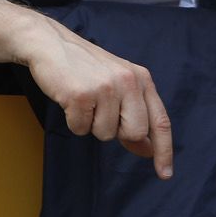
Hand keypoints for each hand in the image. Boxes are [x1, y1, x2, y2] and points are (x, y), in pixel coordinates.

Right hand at [18, 15, 173, 180]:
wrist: (50, 43)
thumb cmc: (84, 67)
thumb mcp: (117, 85)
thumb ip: (134, 115)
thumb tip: (148, 150)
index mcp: (141, 78)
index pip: (159, 121)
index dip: (164, 150)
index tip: (165, 173)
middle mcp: (127, 81)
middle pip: (134, 133)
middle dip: (116, 131)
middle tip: (100, 109)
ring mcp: (105, 88)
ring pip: (105, 134)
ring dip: (90, 123)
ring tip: (83, 99)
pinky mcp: (81, 95)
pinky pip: (80, 129)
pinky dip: (72, 120)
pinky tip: (69, 99)